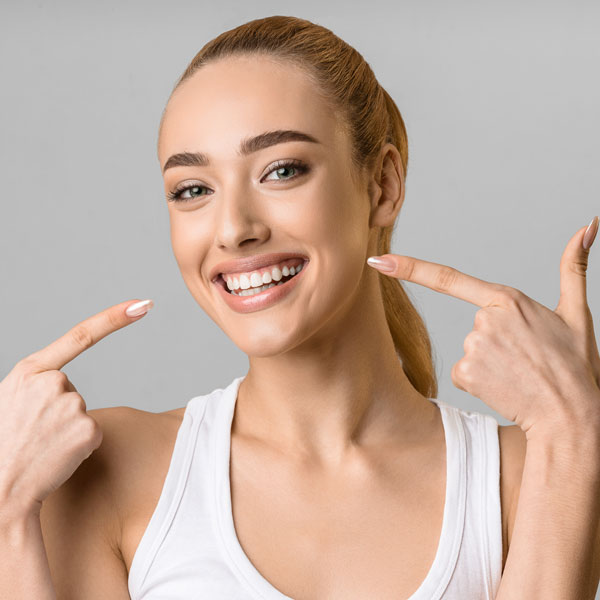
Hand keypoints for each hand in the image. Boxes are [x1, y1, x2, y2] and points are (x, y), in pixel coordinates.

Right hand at [0, 299, 152, 516]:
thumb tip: (61, 385)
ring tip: (39, 446)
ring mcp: (72, 405)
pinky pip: (92, 433)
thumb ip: (36, 384)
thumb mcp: (10, 401)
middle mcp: (53, 382)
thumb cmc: (3, 445)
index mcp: (29, 371)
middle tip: (32, 434)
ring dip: (67, 430)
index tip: (142, 304)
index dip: (114, 318)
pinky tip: (56, 456)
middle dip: (58, 411)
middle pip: (73, 390)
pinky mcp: (88, 430)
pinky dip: (79, 446)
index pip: (80, 335)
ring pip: (82, 413)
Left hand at [366, 219, 599, 439]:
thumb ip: (575, 267)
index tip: (378, 260)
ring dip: (491, 362)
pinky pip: (464, 372)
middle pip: (476, 326)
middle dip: (497, 341)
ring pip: (471, 350)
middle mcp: (483, 320)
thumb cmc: (575, 365)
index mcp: (507, 299)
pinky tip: (505, 385)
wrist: (571, 415)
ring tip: (519, 373)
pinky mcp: (464, 372)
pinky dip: (482, 379)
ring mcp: (472, 347)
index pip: (448, 278)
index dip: (409, 268)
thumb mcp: (577, 313)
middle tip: (527, 358)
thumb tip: (588, 225)